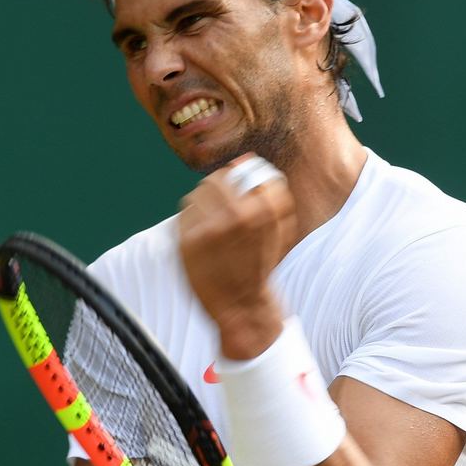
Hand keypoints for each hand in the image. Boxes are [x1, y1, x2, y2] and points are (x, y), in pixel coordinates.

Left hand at [177, 155, 296, 360]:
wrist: (242, 306)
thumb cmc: (259, 266)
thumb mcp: (281, 230)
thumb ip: (273, 193)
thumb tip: (248, 159)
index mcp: (265, 209)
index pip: (245, 168)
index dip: (239, 177)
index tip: (237, 192)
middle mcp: (239, 215)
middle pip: (217, 178)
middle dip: (217, 190)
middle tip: (218, 210)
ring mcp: (212, 228)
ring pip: (197, 193)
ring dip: (202, 204)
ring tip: (210, 225)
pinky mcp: (189, 241)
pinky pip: (184, 213)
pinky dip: (189, 221)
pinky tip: (200, 238)